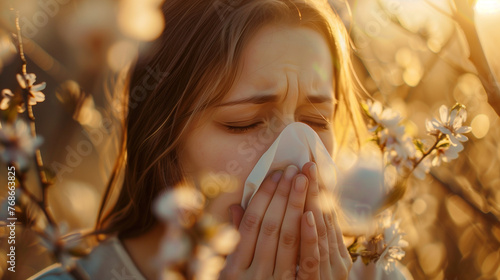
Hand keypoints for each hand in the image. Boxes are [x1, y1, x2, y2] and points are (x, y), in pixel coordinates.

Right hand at [221, 165, 320, 278]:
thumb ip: (238, 241)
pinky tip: (310, 214)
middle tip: (293, 170)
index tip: (275, 175)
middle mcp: (254, 275)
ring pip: (288, 238)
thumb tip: (236, 207)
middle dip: (281, 195)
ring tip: (304, 180)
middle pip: (270, 226)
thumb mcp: (233, 272)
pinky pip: (306, 262)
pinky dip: (308, 236)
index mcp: (235, 268)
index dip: (263, 197)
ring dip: (296, 205)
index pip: (251, 223)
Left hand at [301, 162, 352, 279]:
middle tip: (308, 164)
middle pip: (324, 221)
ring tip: (304, 179)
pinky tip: (306, 216)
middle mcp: (337, 262)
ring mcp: (328, 274)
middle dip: (314, 191)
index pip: (328, 219)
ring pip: (320, 234)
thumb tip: (302, 210)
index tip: (311, 170)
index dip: (319, 194)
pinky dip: (310, 237)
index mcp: (338, 256)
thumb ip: (307, 241)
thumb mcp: (315, 263)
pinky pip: (312, 259)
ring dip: (311, 204)